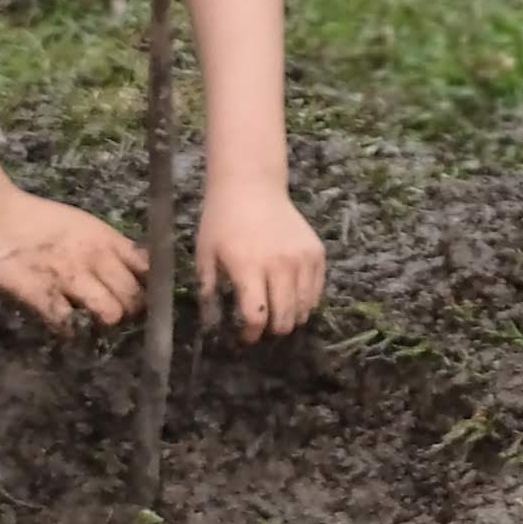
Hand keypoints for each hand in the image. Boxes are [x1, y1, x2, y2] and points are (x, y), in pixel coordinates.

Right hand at [0, 189, 147, 327]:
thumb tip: (137, 270)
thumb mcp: (82, 226)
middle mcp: (95, 258)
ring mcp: (70, 277)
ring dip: (101, 320)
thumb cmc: (33, 220)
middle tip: (111, 311)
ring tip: (87, 318)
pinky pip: (67, 322)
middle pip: (134, 298)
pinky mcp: (41, 294)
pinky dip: (66, 328)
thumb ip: (108, 248)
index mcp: (107, 239)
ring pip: (110, 312)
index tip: (143, 296)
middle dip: (127, 311)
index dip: (149, 287)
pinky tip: (59, 320)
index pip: (149, 269)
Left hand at [199, 175, 326, 342]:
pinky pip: (317, 289)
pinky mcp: (316, 252)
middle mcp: (279, 265)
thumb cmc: (222, 221)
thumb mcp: (205, 255)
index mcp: (248, 268)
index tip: (246, 337)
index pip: (257, 316)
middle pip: (284, 317)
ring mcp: (302, 258)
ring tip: (280, 316)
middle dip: (273, 330)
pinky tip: (294, 300)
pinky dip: (307, 301)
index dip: (251, 334)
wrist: (251, 186)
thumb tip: (211, 324)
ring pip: (305, 307)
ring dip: (292, 318)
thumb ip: (210, 291)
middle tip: (264, 328)